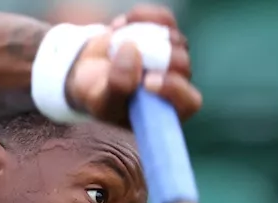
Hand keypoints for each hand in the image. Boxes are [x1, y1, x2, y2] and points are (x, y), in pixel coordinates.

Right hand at [64, 4, 200, 127]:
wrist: (88, 72)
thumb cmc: (98, 94)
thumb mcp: (101, 100)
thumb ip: (118, 85)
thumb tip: (132, 51)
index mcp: (166, 109)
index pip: (189, 101)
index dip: (174, 89)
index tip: (147, 82)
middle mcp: (175, 83)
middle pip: (182, 65)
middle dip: (156, 57)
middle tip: (126, 53)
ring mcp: (172, 56)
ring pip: (175, 39)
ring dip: (144, 36)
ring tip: (115, 41)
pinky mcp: (163, 33)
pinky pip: (163, 18)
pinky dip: (141, 17)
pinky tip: (119, 26)